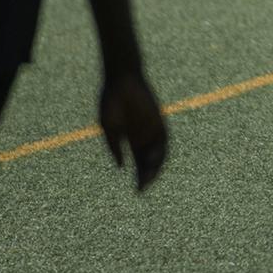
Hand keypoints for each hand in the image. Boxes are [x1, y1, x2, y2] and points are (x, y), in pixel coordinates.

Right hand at [99, 68, 167, 191]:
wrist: (121, 80)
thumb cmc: (111, 102)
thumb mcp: (109, 128)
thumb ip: (114, 146)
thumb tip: (121, 166)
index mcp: (131, 139)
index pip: (139, 163)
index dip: (139, 177)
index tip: (137, 191)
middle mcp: (144, 136)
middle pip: (150, 161)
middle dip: (147, 176)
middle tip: (143, 188)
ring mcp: (153, 128)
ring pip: (158, 153)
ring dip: (155, 167)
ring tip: (149, 178)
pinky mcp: (159, 120)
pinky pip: (164, 139)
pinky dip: (160, 151)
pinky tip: (154, 161)